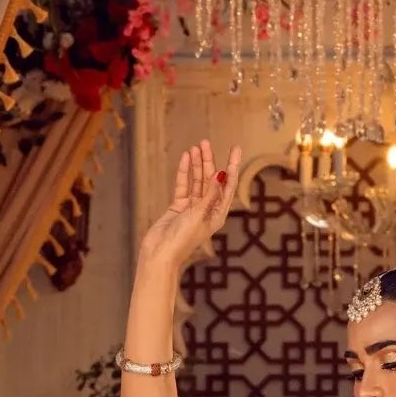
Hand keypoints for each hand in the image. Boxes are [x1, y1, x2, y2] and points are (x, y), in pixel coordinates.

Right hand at [139, 138, 241, 271]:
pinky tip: (185, 158)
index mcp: (217, 214)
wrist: (160, 254)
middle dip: (210, 161)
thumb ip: (209, 195)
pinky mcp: (178, 207)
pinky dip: (184, 172)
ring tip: (196, 147)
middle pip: (212, 180)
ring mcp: (192, 208)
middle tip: (206, 142)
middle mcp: (207, 210)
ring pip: (197, 181)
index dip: (232, 167)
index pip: (228, 186)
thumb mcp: (199, 215)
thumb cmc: (182, 240)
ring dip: (197, 164)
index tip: (235, 149)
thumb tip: (221, 174)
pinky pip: (183, 186)